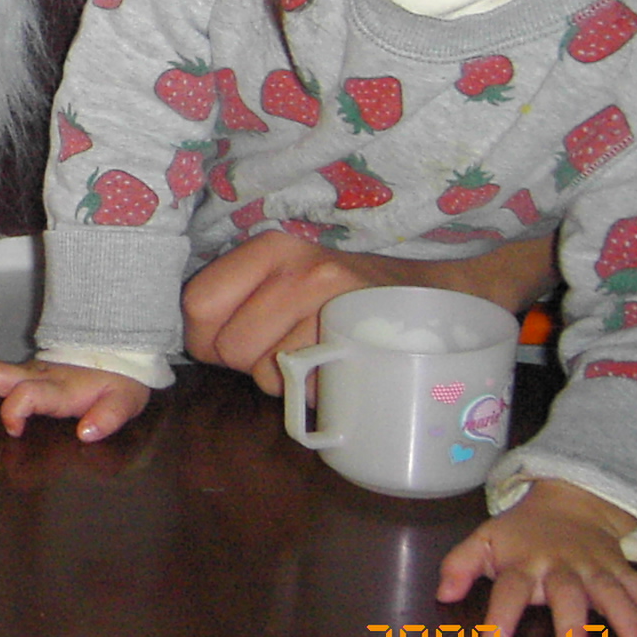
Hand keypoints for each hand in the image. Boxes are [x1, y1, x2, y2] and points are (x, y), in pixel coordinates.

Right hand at [0, 358, 152, 442]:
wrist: (115, 353)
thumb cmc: (116, 382)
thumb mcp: (124, 402)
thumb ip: (108, 418)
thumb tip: (85, 433)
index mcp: (59, 389)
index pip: (27, 393)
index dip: (13, 411)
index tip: (15, 431)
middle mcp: (36, 376)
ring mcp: (26, 370)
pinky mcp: (21, 371)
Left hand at [182, 232, 547, 394]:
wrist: (439, 288)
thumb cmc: (349, 288)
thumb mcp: (291, 270)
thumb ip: (242, 295)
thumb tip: (198, 340)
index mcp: (269, 246)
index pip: (197, 303)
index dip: (204, 337)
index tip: (226, 342)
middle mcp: (297, 266)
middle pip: (228, 347)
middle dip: (245, 364)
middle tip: (280, 350)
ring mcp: (332, 299)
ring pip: (267, 372)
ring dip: (283, 379)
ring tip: (314, 354)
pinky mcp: (361, 332)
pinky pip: (309, 386)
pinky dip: (316, 390)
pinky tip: (336, 366)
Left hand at [437, 479, 636, 636]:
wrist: (569, 500)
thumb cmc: (522, 534)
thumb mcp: (484, 540)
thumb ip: (459, 564)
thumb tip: (442, 593)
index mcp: (524, 563)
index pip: (508, 588)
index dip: (500, 615)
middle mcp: (561, 566)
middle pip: (568, 595)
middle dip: (573, 628)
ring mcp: (595, 567)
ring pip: (613, 593)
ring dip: (629, 624)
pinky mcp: (621, 568)